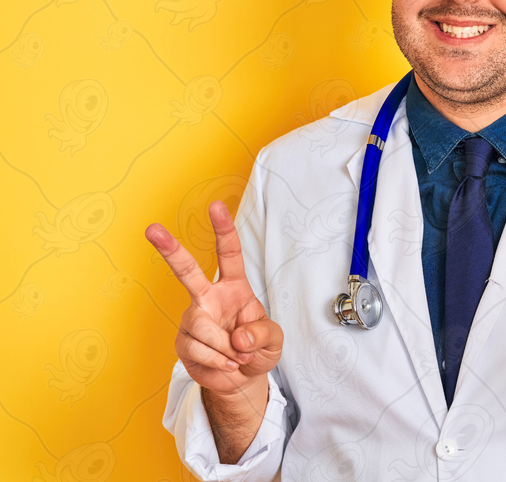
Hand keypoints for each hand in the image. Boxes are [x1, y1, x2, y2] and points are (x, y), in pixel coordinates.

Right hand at [146, 201, 282, 396]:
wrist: (242, 378)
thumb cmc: (257, 349)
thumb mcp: (273, 340)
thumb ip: (263, 334)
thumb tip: (239, 337)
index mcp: (234, 287)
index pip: (229, 254)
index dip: (223, 230)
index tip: (216, 207)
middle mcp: (209, 297)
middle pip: (187, 271)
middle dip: (170, 250)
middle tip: (152, 229)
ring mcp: (194, 319)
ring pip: (202, 327)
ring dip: (226, 348)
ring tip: (238, 356)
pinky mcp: (183, 342)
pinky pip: (198, 350)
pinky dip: (219, 361)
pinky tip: (226, 364)